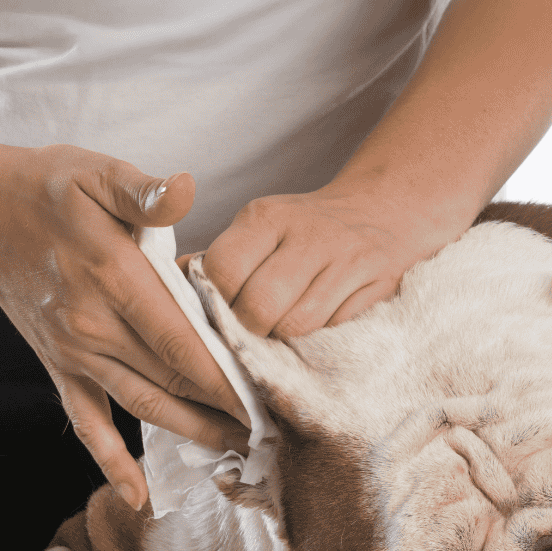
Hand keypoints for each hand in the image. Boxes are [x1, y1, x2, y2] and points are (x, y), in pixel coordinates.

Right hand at [0, 140, 251, 509]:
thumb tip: (184, 189)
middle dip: (226, 411)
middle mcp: (92, 326)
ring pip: (142, 406)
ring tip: (240, 452)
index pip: (183, 342)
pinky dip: (111, 462)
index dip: (228, 377)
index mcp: (112, 279)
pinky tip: (139, 496)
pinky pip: (85, 422)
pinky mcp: (58, 365)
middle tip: (276, 432)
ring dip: (192, 434)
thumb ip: (144, 192)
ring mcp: (73, 352)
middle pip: (172, 382)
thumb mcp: (98, 173)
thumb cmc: (47, 186)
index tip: (271, 399)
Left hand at [200, 184, 465, 339]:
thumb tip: (165, 289)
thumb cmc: (307, 230)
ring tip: (281, 332)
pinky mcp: (377, 285)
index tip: (220, 315)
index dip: (215, 304)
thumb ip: (217, 259)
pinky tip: (315, 328)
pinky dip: (318, 338)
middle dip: (249, 330)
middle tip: (251, 333)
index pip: (223, 272)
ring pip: (296, 326)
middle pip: (258, 307)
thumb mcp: (260, 228)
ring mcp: (346, 260)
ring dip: (283, 339)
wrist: (385, 211)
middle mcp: (307, 234)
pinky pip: (333, 330)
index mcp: (267, 217)